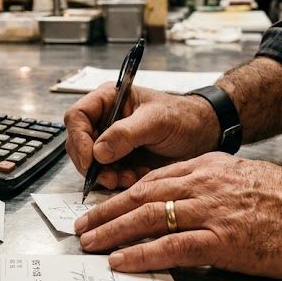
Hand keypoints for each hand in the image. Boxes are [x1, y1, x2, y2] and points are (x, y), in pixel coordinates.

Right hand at [64, 84, 220, 189]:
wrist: (204, 135)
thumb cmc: (184, 117)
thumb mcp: (157, 120)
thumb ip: (126, 133)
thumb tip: (99, 151)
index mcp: (109, 100)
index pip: (77, 116)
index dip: (79, 138)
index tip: (91, 159)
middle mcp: (106, 120)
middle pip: (79, 143)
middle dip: (91, 163)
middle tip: (108, 177)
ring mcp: (112, 141)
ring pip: (91, 162)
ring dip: (105, 175)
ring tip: (128, 179)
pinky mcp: (120, 160)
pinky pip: (107, 174)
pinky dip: (117, 181)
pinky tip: (136, 179)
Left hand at [75, 152, 281, 279]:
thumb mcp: (246, 178)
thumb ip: (214, 185)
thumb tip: (186, 201)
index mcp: (210, 167)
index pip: (153, 179)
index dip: (122, 194)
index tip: (102, 207)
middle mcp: (205, 184)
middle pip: (141, 195)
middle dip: (106, 212)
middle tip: (81, 227)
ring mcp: (213, 211)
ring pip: (148, 217)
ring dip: (112, 231)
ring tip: (90, 243)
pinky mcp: (224, 239)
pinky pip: (172, 246)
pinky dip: (142, 253)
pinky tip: (122, 261)